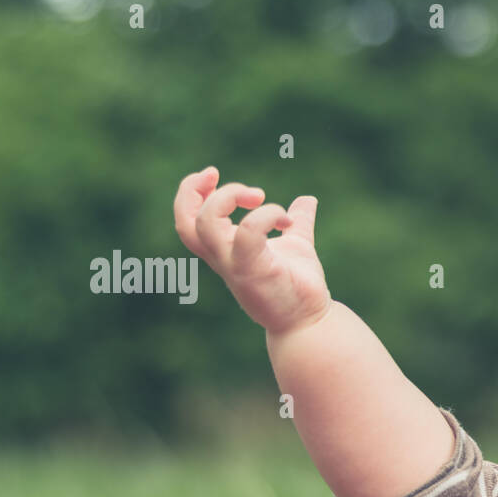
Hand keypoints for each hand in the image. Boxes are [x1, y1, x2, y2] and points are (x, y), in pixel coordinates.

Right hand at [173, 166, 331, 335]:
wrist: (310, 322)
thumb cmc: (299, 287)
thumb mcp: (297, 245)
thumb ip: (298, 222)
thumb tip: (308, 200)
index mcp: (226, 250)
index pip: (188, 221)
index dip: (189, 194)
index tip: (212, 174)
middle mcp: (224, 258)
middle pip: (186, 223)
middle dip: (192, 191)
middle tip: (217, 174)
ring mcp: (235, 265)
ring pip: (205, 224)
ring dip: (227, 198)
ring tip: (260, 196)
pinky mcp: (252, 270)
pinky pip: (247, 233)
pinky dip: (265, 215)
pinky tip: (287, 220)